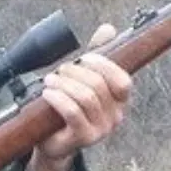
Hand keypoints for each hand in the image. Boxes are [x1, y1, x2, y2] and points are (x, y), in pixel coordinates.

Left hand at [28, 23, 131, 170]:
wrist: (51, 141)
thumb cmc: (67, 109)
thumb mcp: (82, 79)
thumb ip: (97, 56)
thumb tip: (109, 29)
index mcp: (119, 101)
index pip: (122, 80)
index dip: (104, 65)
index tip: (84, 58)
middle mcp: (115, 117)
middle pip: (99, 85)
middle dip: (76, 72)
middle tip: (59, 71)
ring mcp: (101, 130)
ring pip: (86, 97)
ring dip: (64, 84)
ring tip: (50, 80)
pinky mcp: (85, 138)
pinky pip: (73, 112)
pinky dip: (58, 98)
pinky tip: (48, 93)